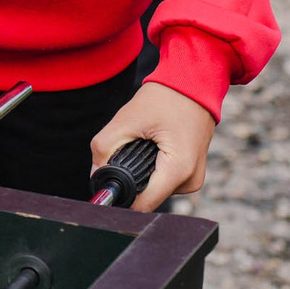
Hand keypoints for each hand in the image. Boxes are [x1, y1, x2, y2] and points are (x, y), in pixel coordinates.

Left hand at [90, 81, 217, 210]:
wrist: (194, 83)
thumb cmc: (166, 97)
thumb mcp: (128, 118)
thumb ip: (105, 147)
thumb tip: (95, 174)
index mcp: (178, 170)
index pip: (141, 204)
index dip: (120, 196)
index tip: (106, 185)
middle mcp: (190, 181)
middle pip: (147, 197)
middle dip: (130, 179)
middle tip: (128, 149)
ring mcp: (193, 179)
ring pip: (154, 190)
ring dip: (142, 172)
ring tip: (145, 143)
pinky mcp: (192, 174)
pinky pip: (164, 181)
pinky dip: (153, 168)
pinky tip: (154, 146)